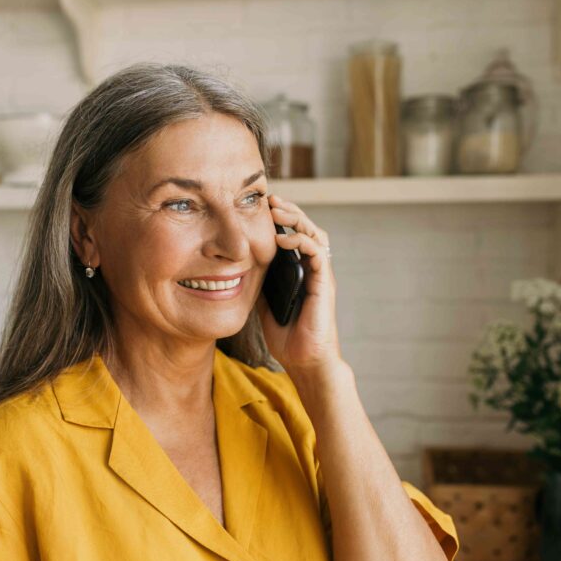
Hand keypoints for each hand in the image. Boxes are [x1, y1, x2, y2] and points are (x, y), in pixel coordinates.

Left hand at [255, 193, 342, 375]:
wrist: (303, 360)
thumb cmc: (286, 334)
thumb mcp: (262, 302)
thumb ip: (257, 282)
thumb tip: (235, 267)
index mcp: (299, 270)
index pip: (294, 234)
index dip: (280, 219)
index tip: (260, 207)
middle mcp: (312, 269)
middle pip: (306, 228)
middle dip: (289, 211)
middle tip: (269, 200)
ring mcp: (320, 275)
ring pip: (315, 234)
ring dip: (296, 219)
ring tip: (276, 211)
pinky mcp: (324, 284)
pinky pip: (318, 253)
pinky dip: (301, 241)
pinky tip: (283, 238)